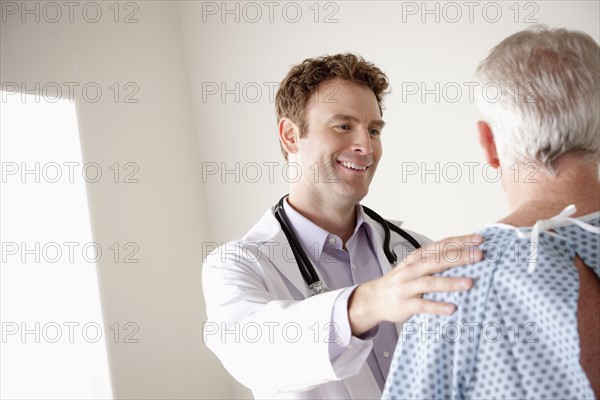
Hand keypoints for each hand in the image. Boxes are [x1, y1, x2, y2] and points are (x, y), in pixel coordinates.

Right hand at [348, 234, 482, 335]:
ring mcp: (408, 286)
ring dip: (450, 282)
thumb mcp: (415, 265)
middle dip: (459, 257)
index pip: (441, 245)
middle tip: (479, 255)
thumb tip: (465, 254)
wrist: (375, 298)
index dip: (460, 241)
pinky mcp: (405, 303)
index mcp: (417, 257)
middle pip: (438, 260)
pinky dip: (437, 307)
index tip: (479, 240)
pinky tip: (452, 308)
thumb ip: (435, 260)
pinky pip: (423, 305)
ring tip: (470, 283)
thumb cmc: (402, 281)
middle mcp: (412, 268)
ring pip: (431, 282)